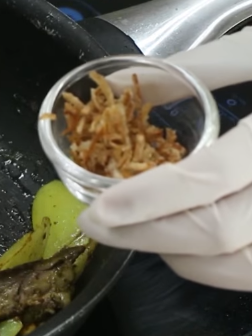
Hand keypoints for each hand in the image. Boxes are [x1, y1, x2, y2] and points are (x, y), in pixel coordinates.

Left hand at [77, 26, 251, 291]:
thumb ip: (196, 69)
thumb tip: (125, 89)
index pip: (214, 180)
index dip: (150, 201)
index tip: (99, 209)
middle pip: (221, 235)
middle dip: (146, 236)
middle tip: (99, 224)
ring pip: (243, 267)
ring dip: (178, 257)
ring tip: (136, 232)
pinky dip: (218, 267)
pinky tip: (186, 243)